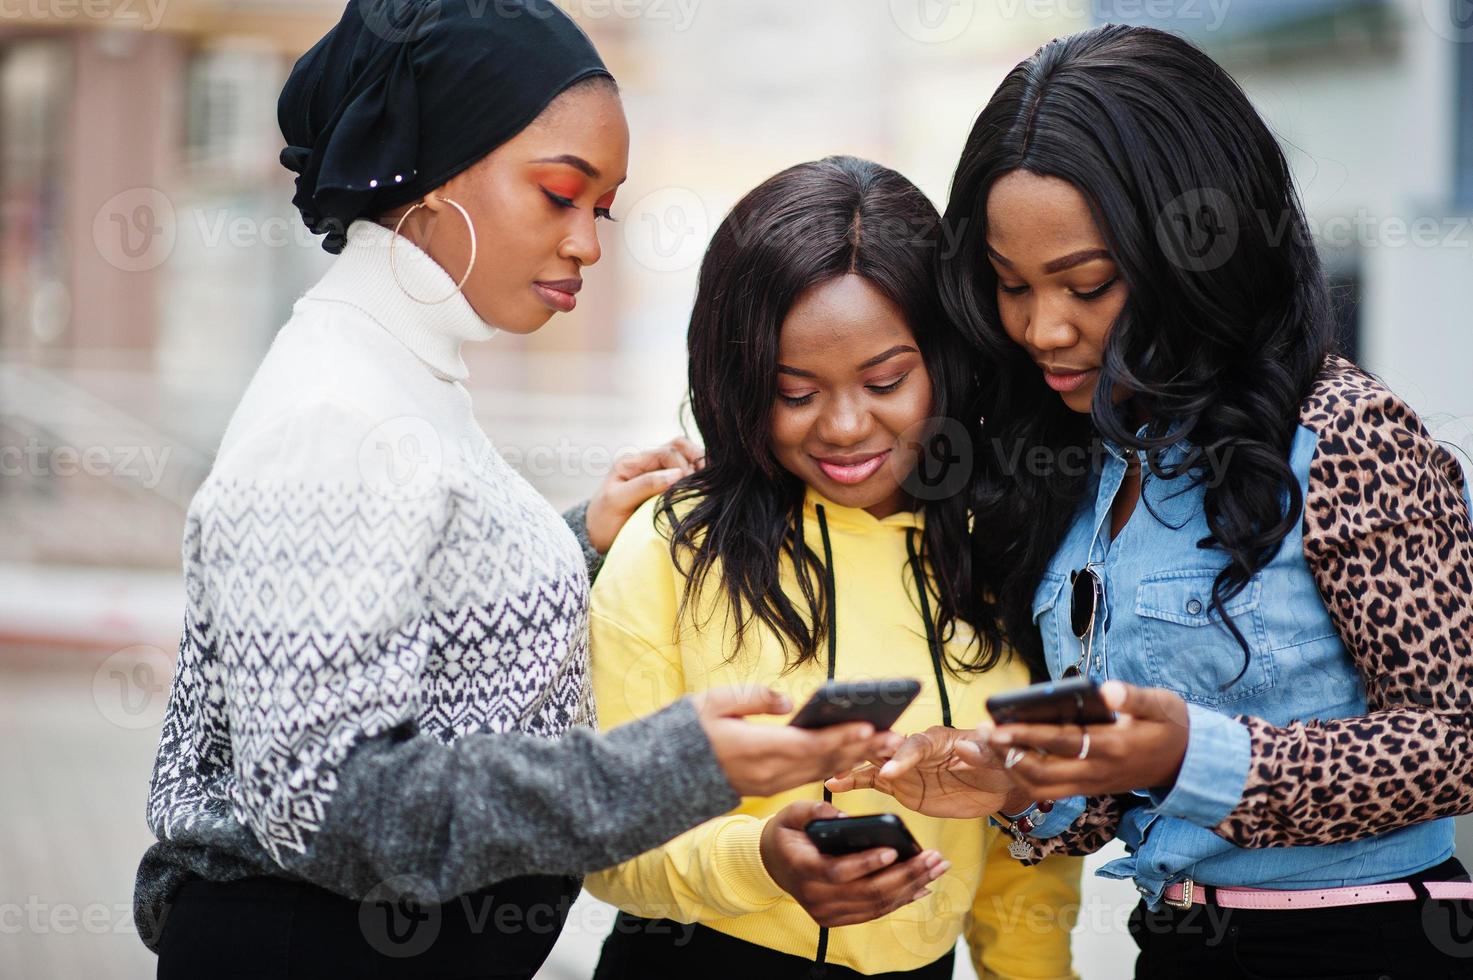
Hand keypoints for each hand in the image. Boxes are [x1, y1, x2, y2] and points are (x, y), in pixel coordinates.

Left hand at [585, 436, 703, 552]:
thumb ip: (645, 485)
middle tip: (705, 480)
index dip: (684, 465)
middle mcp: (648, 463)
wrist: (597, 538)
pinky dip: (699, 478)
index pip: (668, 451)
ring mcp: (658, 474)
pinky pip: (687, 476)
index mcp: (634, 461)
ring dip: (700, 467)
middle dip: (697, 459)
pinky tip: (705, 490)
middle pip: (681, 448)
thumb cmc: (604, 520)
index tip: (689, 485)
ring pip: (687, 458)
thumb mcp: (617, 500)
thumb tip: (678, 474)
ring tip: (708, 484)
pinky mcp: (666, 488)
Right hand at [693, 687, 903, 797]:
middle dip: (860, 749)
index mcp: (756, 750)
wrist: (662, 775)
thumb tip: (787, 701)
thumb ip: (753, 698)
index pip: (809, 745)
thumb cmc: (687, 733)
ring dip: (853, 759)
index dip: (841, 737)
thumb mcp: (713, 703)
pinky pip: (807, 777)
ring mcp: (769, 784)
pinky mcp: (767, 787)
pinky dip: (833, 767)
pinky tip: (851, 757)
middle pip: (824, 761)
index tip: (868, 727)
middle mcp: (769, 772)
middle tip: (894, 738)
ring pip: (820, 771)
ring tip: (883, 747)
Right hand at [759, 800, 947, 927]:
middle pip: (866, 892)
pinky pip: (873, 912)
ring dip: (910, 887)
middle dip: (905, 875)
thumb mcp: (793, 813)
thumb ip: (815, 810)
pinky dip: (900, 900)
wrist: (772, 862)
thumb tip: (847, 816)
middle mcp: (814, 896)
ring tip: (936, 868)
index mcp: (803, 868)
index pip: (838, 872)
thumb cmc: (787, 833)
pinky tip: (922, 886)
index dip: (867, 863)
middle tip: (933, 857)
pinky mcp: (837, 918)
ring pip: (875, 905)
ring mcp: (826, 912)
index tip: (893, 850)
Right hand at [824, 725, 1030, 818]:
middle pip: (887, 750)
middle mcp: (916, 750)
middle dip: (866, 756)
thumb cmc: (998, 764)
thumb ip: (982, 752)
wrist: (997, 785)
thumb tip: (964, 748)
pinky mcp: (901, 786)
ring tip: (830, 777)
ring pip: (874, 765)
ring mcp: (906, 768)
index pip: (916, 746)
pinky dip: (855, 782)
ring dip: (853, 769)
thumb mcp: (996, 758)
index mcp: (938, 739)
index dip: (902, 758)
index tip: (889, 771)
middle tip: (842, 764)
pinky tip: (834, 786)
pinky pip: (875, 782)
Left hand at [979, 681, 1190, 798]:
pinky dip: (1021, 777)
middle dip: (1007, 756)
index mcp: (1114, 747)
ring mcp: (1091, 783)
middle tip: (978, 736)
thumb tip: (1106, 690)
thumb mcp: (1161, 704)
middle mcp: (1098, 771)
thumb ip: (1133, 697)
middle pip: (1042, 772)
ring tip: (983, 748)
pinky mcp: (1088, 788)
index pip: (1062, 742)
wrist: (1188, 763)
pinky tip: (1003, 758)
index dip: (1028, 735)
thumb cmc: (1171, 726)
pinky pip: (1048, 789)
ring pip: (1041, 787)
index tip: (998, 726)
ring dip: (1009, 769)